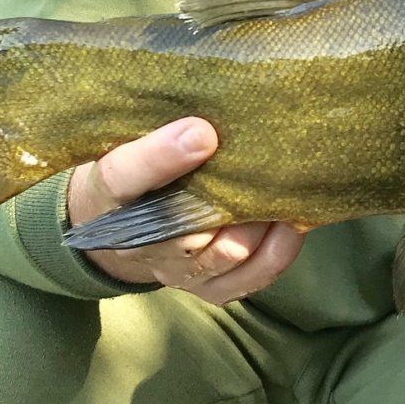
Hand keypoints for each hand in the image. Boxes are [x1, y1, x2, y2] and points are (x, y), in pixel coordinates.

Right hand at [67, 117, 305, 304]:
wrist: (120, 222)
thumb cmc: (138, 166)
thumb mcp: (131, 136)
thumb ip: (159, 124)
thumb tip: (208, 114)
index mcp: (110, 192)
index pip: (122, 177)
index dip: (159, 157)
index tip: (201, 132)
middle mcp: (138, 242)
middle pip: (185, 227)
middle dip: (231, 197)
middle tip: (270, 162)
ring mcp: (175, 271)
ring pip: (227, 253)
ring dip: (262, 224)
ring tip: (288, 192)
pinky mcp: (207, 289)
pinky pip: (249, 278)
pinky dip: (277, 252)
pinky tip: (294, 223)